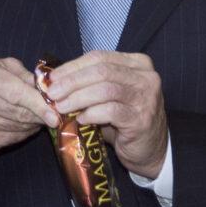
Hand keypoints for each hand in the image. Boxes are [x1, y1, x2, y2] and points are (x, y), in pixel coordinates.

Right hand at [0, 56, 54, 155]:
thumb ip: (23, 74)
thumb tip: (46, 89)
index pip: (16, 93)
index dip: (38, 104)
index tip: (55, 113)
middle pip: (18, 113)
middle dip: (40, 115)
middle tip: (54, 114)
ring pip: (17, 127)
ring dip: (34, 124)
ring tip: (40, 116)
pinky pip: (12, 138)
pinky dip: (24, 132)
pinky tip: (27, 125)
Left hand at [44, 51, 167, 179]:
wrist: (152, 149)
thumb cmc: (126, 120)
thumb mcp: (112, 95)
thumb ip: (92, 84)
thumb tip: (56, 81)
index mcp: (138, 63)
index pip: (100, 57)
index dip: (73, 66)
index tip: (52, 78)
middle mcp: (146, 76)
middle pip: (102, 70)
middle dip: (72, 81)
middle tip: (52, 93)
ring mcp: (146, 97)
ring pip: (105, 89)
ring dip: (78, 98)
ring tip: (61, 107)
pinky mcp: (141, 118)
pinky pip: (110, 111)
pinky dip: (91, 113)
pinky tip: (79, 120)